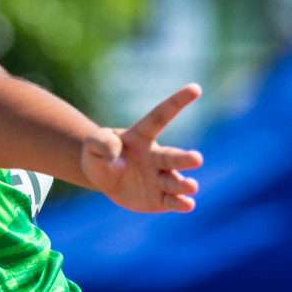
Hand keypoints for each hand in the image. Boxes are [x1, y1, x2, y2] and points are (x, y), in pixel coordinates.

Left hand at [80, 84, 204, 212]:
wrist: (101, 175)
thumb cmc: (99, 152)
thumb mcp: (95, 142)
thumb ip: (106, 147)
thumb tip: (120, 166)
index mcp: (142, 136)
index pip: (160, 117)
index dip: (177, 102)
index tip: (195, 87)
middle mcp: (157, 156)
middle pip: (172, 157)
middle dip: (185, 159)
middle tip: (196, 158)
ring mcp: (160, 177)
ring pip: (175, 181)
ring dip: (183, 184)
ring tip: (190, 186)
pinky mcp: (160, 198)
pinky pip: (172, 201)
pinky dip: (180, 203)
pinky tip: (187, 204)